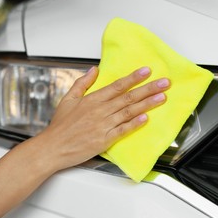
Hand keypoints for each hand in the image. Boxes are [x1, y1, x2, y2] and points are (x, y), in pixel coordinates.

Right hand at [41, 66, 169, 170]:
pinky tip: (146, 118)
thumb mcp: (68, 99)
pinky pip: (122, 130)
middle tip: (164, 83)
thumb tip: (94, 70)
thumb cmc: (60, 126)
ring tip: (161, 98)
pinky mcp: (104, 140)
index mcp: (92, 100)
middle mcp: (100, 111)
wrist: (53, 147)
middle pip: (128, 97)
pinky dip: (134, 124)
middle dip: (148, 88)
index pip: (117, 85)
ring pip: (129, 112)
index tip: (147, 71)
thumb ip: (82, 83)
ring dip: (147, 104)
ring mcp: (103, 125)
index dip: (133, 78)